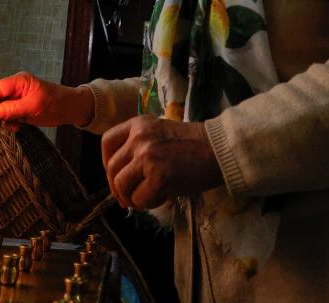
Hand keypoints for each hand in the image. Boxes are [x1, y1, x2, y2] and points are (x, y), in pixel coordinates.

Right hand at [0, 71, 93, 129]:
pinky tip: (16, 126)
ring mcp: (17, 98)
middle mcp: (15, 88)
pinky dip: (8, 122)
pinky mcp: (19, 108)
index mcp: (19, 81)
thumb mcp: (34, 106)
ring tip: (11, 126)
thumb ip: (13, 109)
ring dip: (1, 119)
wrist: (70, 109)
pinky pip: (7, 115)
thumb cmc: (56, 102)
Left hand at [102, 116, 222, 210]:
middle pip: (112, 169)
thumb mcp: (160, 134)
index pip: (107, 142)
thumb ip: (140, 146)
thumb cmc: (194, 145)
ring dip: (132, 198)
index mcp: (138, 124)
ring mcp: (147, 156)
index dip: (107, 163)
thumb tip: (121, 176)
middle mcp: (139, 138)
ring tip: (148, 198)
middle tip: (128, 199)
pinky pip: (140, 199)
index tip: (116, 175)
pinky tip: (162, 198)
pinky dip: (148, 204)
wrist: (220, 150)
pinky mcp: (158, 176)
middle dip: (117, 189)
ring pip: (122, 186)